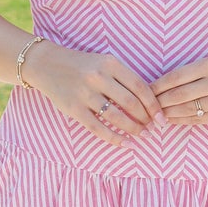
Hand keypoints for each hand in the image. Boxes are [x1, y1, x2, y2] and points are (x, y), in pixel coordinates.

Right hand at [22, 40, 167, 142]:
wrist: (47, 64)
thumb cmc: (81, 65)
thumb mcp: (104, 62)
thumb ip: (123, 78)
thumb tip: (147, 104)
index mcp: (110, 63)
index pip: (140, 87)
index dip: (153, 105)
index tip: (161, 116)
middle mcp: (98, 77)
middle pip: (131, 103)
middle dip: (145, 119)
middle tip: (152, 127)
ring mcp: (85, 94)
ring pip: (116, 117)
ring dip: (133, 129)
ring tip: (141, 135)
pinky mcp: (74, 109)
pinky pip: (98, 128)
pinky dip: (114, 138)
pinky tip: (125, 144)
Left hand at [150, 49, 207, 124]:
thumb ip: (186, 74)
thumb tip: (158, 89)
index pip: (176, 77)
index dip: (158, 86)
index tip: (145, 90)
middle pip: (180, 95)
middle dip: (160, 102)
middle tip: (146, 106)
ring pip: (188, 110)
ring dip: (168, 113)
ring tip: (156, 114)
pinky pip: (199, 120)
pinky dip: (182, 120)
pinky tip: (172, 119)